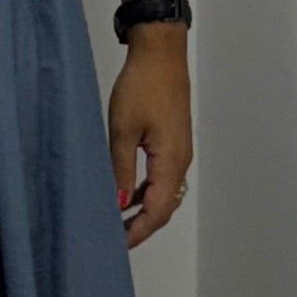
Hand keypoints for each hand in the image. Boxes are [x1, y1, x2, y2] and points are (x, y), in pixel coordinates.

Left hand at [107, 33, 190, 248]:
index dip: (138, 231)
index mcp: (171, 161)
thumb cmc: (142, 85)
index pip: (158, 210)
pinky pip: (163, 176)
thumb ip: (120, 170)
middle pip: (165, 206)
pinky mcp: (174, 141)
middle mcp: (180, 160)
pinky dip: (147, 190)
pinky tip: (127, 191)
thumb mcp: (122, 130)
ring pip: (165, 192)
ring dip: (144, 209)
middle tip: (115, 237)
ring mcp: (179, 151)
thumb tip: (119, 203)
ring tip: (118, 219)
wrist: (160, 53)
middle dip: (142, 225)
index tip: (117, 244)